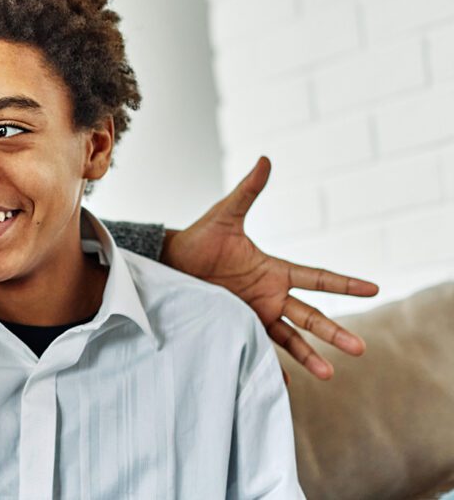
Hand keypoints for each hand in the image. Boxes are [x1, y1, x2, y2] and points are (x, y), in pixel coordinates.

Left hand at [161, 156, 378, 379]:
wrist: (170, 263)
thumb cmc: (199, 238)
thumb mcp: (225, 215)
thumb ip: (248, 192)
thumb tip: (265, 160)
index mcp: (274, 269)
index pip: (317, 278)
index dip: (344, 283)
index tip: (373, 288)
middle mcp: (270, 295)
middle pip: (311, 315)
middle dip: (335, 331)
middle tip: (359, 348)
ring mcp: (255, 313)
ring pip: (290, 338)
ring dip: (310, 356)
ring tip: (329, 374)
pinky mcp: (236, 325)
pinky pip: (258, 348)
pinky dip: (270, 365)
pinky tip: (281, 384)